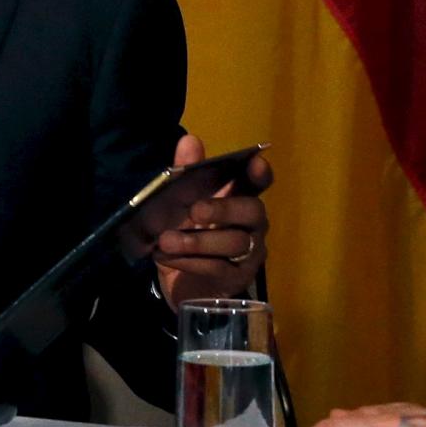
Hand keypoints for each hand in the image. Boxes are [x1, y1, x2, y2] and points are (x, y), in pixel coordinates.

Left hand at [153, 134, 272, 303]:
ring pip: (234, 243)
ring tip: (166, 240)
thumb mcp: (179, 206)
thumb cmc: (186, 236)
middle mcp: (252, 226)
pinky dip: (189, 262)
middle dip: (224, 209)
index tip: (255, 162)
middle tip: (195, 210)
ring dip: (197, 241)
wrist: (182, 286)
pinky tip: (165, 256)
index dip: (260, 174)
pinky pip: (218, 269)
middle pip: (252, 212)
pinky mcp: (236, 280)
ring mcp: (249, 255)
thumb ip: (186, 174)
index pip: (258, 184)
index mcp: (239, 200)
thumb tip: (190, 141)